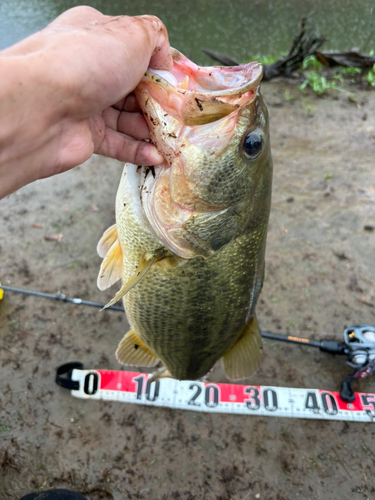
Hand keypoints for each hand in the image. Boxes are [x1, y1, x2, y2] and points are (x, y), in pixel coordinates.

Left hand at [0, 7, 171, 197]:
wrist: (40, 108)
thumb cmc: (82, 64)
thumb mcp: (130, 35)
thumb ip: (155, 38)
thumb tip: (165, 58)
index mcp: (97, 37)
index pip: (135, 51)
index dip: (158, 68)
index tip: (176, 85)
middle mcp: (90, 69)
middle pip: (135, 88)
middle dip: (158, 104)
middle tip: (177, 116)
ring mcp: (87, 103)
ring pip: (128, 119)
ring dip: (152, 130)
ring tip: (171, 139)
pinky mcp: (86, 135)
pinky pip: (118, 144)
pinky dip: (138, 151)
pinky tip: (155, 156)